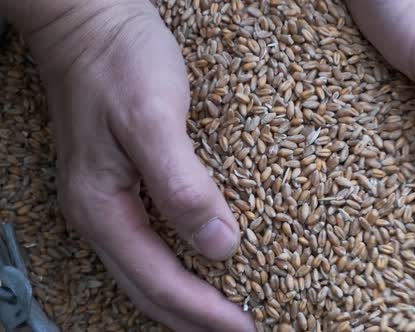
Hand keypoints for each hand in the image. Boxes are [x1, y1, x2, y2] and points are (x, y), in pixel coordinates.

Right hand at [16, 0, 254, 329]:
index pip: (159, 282)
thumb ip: (181, 185)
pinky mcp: (121, 187)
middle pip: (148, 290)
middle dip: (194, 320)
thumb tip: (219, 245)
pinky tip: (199, 268)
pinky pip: (148, 245)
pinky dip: (176, 269)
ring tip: (221, 316)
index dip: (203, 312)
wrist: (92, 26)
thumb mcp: (153, 120)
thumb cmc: (119, 64)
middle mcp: (100, 217)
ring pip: (146, 272)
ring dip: (185, 302)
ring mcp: (107, 204)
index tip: (245, 329)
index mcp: (104, 210)